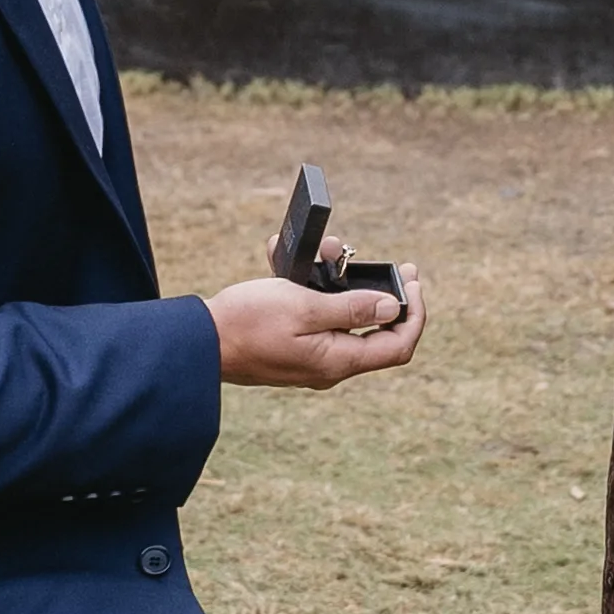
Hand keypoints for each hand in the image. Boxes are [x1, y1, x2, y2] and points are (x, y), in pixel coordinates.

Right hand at [205, 266, 425, 387]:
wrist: (200, 342)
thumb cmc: (248, 323)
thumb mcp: (304, 307)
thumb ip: (351, 309)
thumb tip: (392, 307)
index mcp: (338, 360)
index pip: (398, 345)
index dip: (414, 313)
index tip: (413, 281)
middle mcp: (329, 365)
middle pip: (376, 332)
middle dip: (381, 290)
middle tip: (393, 264)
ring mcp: (310, 358)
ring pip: (344, 318)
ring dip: (341, 281)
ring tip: (328, 248)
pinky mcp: (293, 347)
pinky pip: (316, 316)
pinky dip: (313, 288)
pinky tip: (294, 259)